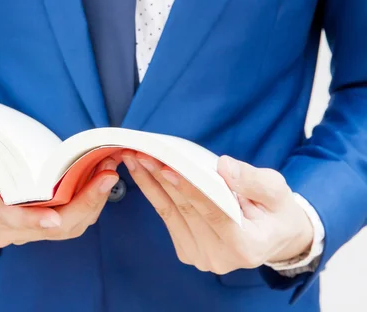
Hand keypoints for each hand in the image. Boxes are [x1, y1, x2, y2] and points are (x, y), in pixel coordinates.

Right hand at [0, 136, 119, 247]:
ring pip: (70, 225)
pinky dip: (91, 200)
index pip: (8, 221)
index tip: (53, 219)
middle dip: (82, 204)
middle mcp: (8, 229)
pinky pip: (74, 218)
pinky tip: (102, 176)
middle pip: (53, 227)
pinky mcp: (45, 221)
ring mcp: (29, 228)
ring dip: (93, 201)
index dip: (30, 222)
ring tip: (109, 171)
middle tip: (105, 177)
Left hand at [121, 151, 313, 273]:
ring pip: (171, 212)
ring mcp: (201, 258)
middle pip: (186, 210)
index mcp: (247, 246)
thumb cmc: (277, 210)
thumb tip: (224, 166)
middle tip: (141, 152)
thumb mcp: (277, 190)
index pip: (214, 213)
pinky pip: (167, 216)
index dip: (190, 189)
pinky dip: (153, 192)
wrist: (274, 236)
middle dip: (161, 178)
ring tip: (134, 158)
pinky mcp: (187, 251)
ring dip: (149, 183)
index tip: (167, 167)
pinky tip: (141, 172)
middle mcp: (220, 258)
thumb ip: (252, 180)